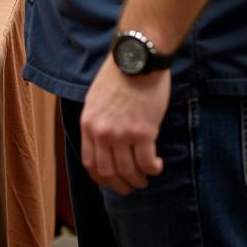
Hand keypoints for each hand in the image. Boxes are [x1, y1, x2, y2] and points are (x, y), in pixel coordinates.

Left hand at [80, 55, 169, 194]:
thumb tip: (102, 145)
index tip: (114, 181)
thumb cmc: (117, 77)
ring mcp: (122, 134)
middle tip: (134, 185)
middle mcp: (102, 132)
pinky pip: (147, 164)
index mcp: (88, 124)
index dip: (103, 178)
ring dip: (139, 180)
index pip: (90, 163)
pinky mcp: (143, 132)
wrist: (135, 61)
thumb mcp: (95, 100)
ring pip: (129, 172)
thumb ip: (97, 123)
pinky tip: (157, 165)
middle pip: (109, 173)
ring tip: (147, 176)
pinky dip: (153, 170)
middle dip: (122, 185)